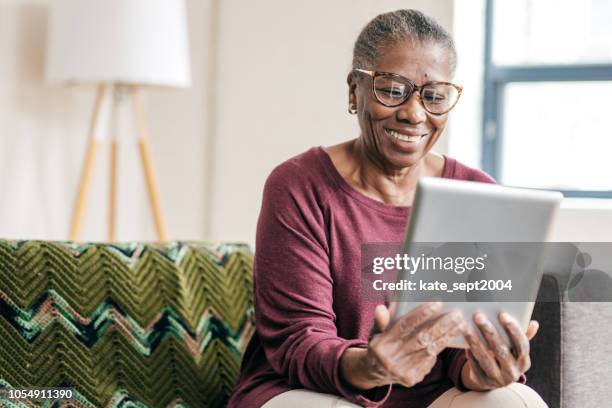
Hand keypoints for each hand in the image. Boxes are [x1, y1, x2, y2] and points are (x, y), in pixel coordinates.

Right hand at [340, 302, 465, 389]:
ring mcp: (402, 371)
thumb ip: (380, 321)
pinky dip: (439, 348)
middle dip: (442, 326)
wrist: (374, 373)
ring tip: (460, 324)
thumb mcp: (375, 332)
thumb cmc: (379, 346)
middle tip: (456, 314)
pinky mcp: (412, 379)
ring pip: (430, 350)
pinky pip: (430, 361)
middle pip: (421, 339)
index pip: (404, 326)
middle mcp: (391, 359)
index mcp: (381, 344)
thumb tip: (381, 308)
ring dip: (447, 336)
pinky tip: (450, 338)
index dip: (421, 314)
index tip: (438, 303)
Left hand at [461, 312, 538, 390]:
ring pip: (486, 359)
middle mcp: (513, 372)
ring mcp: (498, 379)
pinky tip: (463, 341)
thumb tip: (534, 324)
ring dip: (475, 342)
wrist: (491, 378)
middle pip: (501, 351)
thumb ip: (522, 335)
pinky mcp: (483, 381)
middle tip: (478, 316)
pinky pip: (475, 365)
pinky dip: (469, 352)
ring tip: (466, 327)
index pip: (522, 345)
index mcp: (524, 362)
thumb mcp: (514, 348)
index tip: (502, 314)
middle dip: (489, 332)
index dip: (513, 329)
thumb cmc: (504, 355)